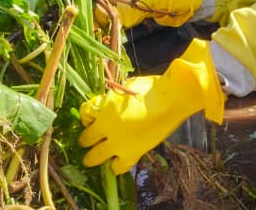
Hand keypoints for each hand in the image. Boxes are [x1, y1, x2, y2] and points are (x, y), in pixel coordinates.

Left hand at [79, 40, 224, 174]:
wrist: (170, 101)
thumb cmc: (151, 89)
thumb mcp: (126, 88)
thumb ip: (114, 99)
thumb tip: (110, 102)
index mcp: (103, 107)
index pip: (85, 113)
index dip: (86, 116)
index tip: (90, 118)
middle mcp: (106, 127)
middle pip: (86, 137)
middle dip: (85, 140)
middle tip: (85, 142)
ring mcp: (118, 142)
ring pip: (96, 156)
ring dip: (92, 157)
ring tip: (91, 160)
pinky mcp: (132, 153)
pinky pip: (118, 166)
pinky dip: (115, 166)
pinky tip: (115, 165)